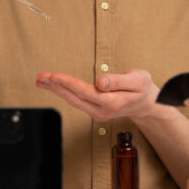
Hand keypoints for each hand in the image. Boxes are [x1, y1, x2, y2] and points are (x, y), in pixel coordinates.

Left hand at [35, 68, 161, 122]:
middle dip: (56, 87)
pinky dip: (62, 91)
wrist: (147, 104)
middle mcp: (102, 111)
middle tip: (41, 77)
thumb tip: (100, 81)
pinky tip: (52, 84)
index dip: (69, 84)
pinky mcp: (93, 110)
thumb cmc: (142, 88)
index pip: (86, 92)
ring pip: (72, 100)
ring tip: (40, 80)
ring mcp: (97, 112)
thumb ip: (118, 80)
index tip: (55, 76)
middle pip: (75, 98)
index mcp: (113, 102)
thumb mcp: (137, 79)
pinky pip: (75, 100)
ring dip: (55, 90)